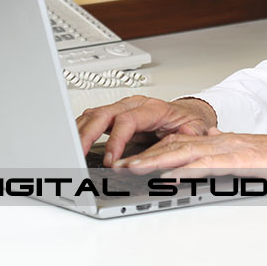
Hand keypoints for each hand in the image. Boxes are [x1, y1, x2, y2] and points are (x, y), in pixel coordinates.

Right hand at [75, 95, 217, 166]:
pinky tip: (74, 143)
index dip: (115, 140)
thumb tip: (184, 142)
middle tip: (77, 155)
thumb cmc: (189, 122)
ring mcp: (123, 109)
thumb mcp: (196, 130)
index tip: (110, 160)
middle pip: (104, 114)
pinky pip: (92, 120)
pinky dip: (81, 131)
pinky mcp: (115, 117)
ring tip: (70, 152)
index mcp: (153, 108)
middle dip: (87, 134)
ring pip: (94, 115)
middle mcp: (135, 105)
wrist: (189, 114)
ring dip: (80, 132)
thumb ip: (190, 136)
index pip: (127, 120)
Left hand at [114, 125, 266, 184]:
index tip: (128, 159)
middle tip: (117, 165)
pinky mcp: (241, 163)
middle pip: (174, 146)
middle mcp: (221, 142)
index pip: (179, 144)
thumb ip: (225, 156)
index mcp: (221, 142)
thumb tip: (203, 157)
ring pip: (184, 153)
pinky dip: (185, 170)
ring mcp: (230, 151)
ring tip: (132, 169)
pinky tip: (169, 176)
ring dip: (155, 161)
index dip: (151, 151)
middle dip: (143, 156)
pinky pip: (208, 166)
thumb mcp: (248, 158)